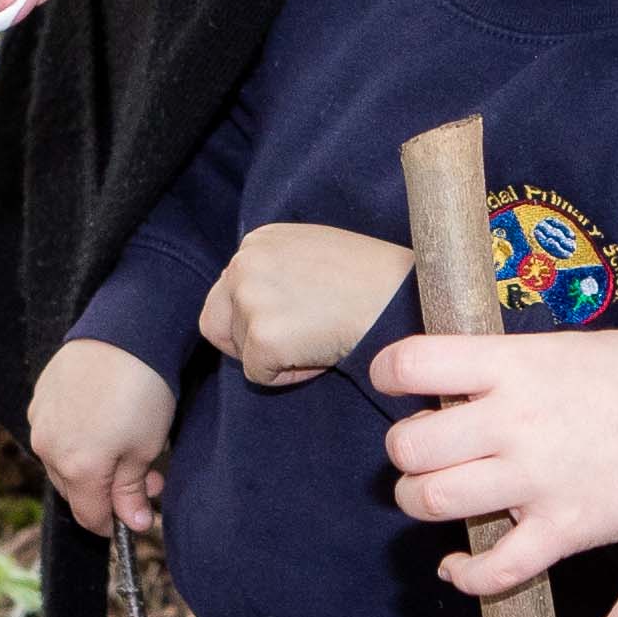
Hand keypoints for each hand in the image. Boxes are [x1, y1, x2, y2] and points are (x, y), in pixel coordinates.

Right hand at [26, 337, 174, 536]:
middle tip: (147, 477)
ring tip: (127, 447)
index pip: (91, 517)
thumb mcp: (146, 449)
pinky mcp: (41, 397)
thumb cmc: (142, 391)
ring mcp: (41, 421)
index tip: (140, 515)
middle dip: (108, 492)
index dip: (116, 523)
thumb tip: (134, 523)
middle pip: (75, 491)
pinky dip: (77, 437)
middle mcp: (49, 449)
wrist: (126, 332)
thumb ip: (132, 492)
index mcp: (77, 469)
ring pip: (63, 462)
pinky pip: (55, 432)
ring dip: (91, 465)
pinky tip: (105, 421)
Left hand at [201, 224, 415, 389]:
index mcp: (257, 240)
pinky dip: (289, 376)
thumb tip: (252, 300)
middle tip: (296, 341)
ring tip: (319, 340)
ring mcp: (251, 299)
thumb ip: (277, 268)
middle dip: (249, 340)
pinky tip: (321, 354)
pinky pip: (259, 376)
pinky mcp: (263, 338)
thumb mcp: (314, 253)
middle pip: (216, 322)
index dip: (262, 316)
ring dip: (275, 357)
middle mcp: (244, 262)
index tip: (300, 316)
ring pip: (240, 351)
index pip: (229, 293)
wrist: (401, 299)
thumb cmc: (372, 281)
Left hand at [380, 329, 617, 598]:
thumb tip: (476, 373)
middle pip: (409, 445)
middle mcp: (513, 422)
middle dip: (404, 452)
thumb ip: (517, 364)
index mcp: (516, 367)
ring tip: (436, 496)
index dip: (388, 371)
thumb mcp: (572, 346)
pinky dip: (464, 574)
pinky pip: (492, 569)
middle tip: (424, 451)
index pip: (414, 362)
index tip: (394, 381)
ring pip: (432, 502)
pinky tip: (457, 566)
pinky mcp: (560, 531)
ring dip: (420, 502)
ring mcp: (534, 481)